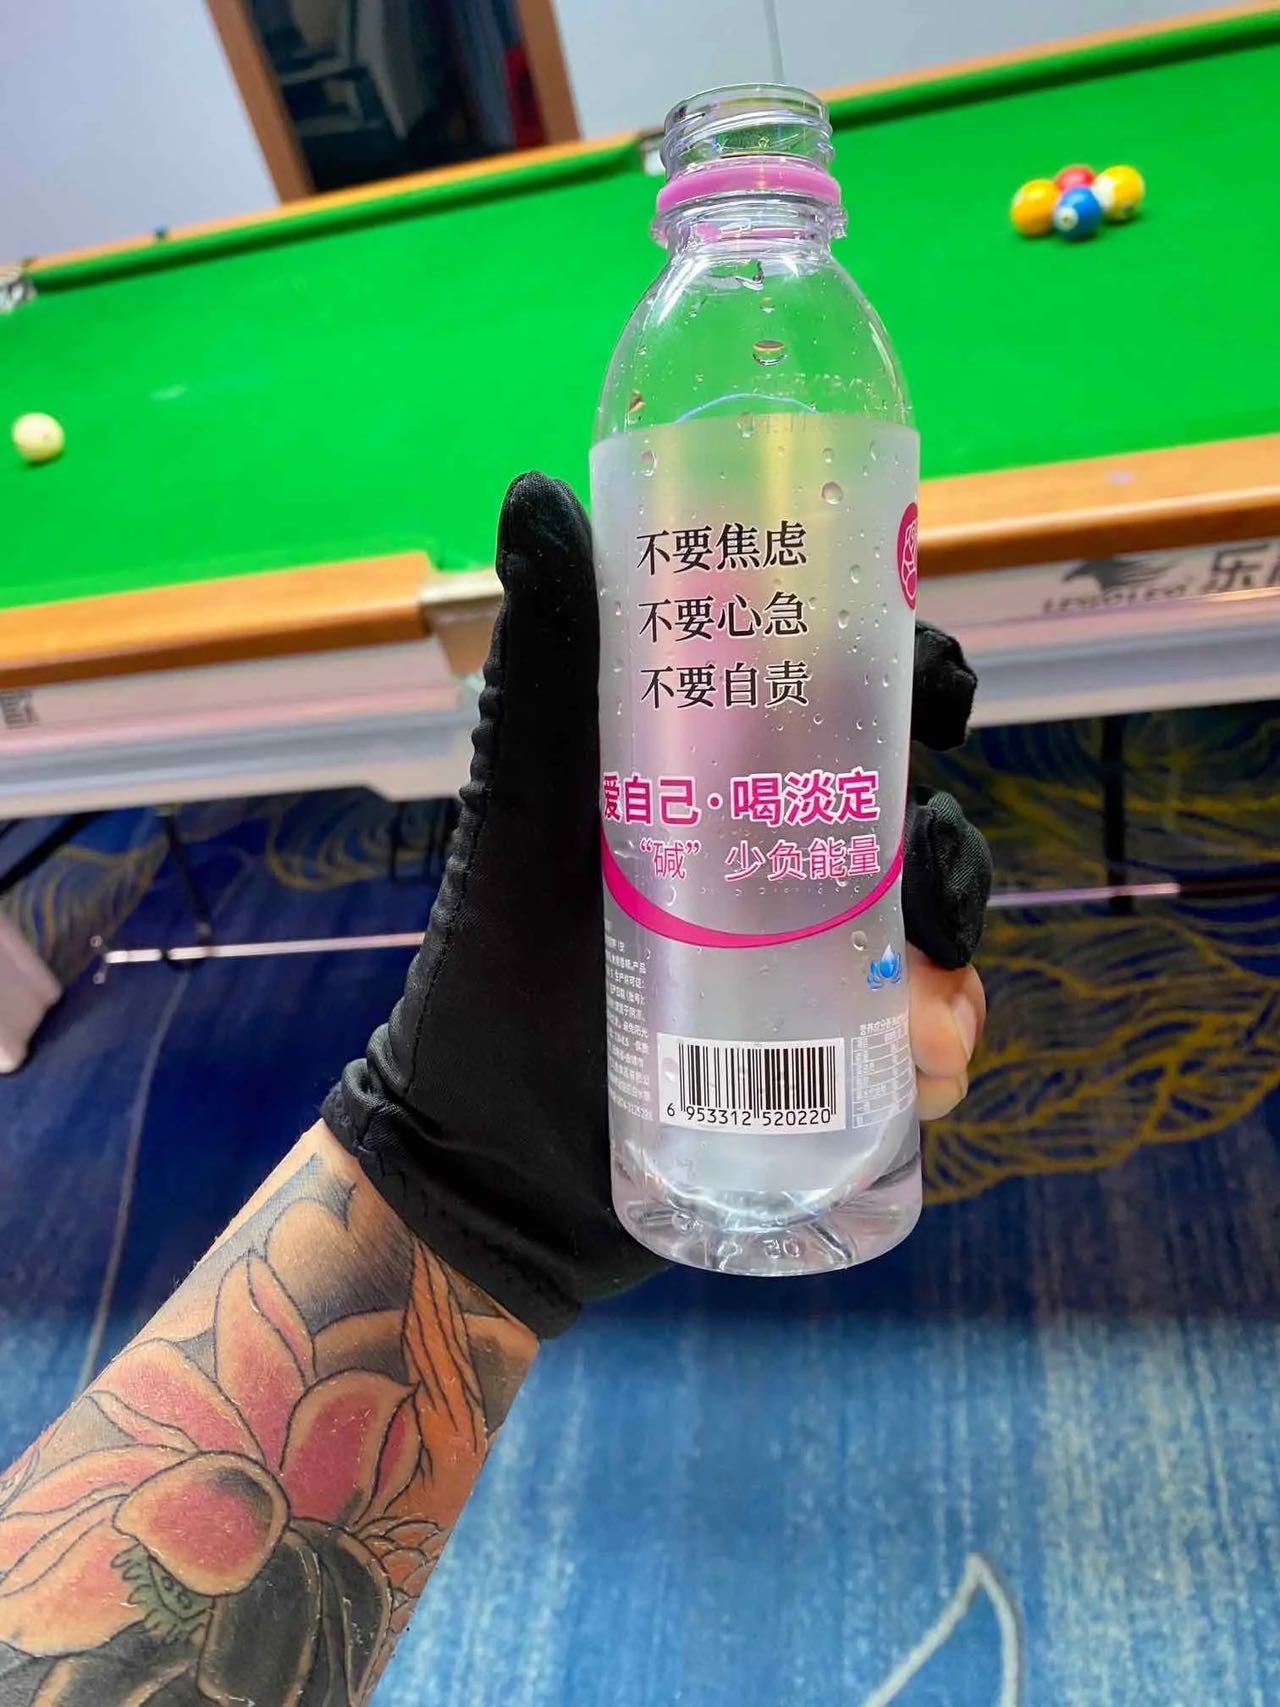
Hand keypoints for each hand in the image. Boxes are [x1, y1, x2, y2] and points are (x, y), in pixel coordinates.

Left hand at [324, 475, 991, 1335]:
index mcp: (723, 785)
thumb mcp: (524, 815)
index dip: (910, 681)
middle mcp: (780, 866)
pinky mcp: (832, 1066)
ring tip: (920, 1007)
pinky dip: (943, 1055)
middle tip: (927, 883)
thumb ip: (542, 668)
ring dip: (952, 960)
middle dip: (945, 842)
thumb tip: (535, 488)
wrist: (493, 1166)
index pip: (846, 703)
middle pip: (911, 817)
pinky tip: (922, 1072)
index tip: (937, 694)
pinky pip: (927, 1046)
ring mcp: (813, 970)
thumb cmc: (497, 974)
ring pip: (935, 935)